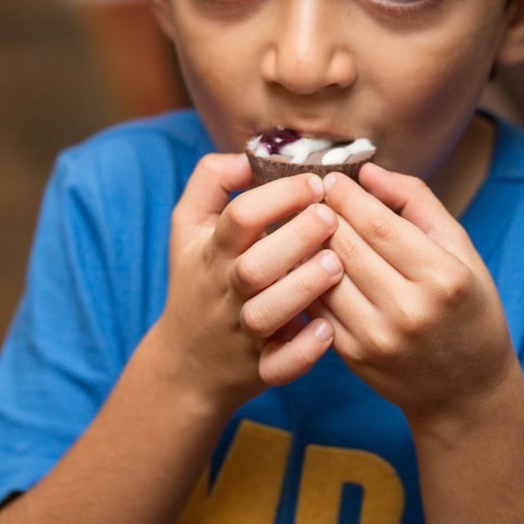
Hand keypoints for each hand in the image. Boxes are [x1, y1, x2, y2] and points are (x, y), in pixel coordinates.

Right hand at [154, 154, 342, 415]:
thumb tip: (247, 156)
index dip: (276, 196)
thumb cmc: (199, 280)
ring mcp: (243, 331)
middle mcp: (227, 290)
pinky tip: (325, 331)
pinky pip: (279, 366)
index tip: (314, 182)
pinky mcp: (259, 367)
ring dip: (302, 289)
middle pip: (254, 266)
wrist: (187, 362)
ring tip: (336, 264)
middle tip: (331, 217)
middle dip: (294, 239)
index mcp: (212, 251)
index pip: (239, 218)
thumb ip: (210, 180)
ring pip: (268, 314)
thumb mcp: (188, 225)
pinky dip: (301, 353)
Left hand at [316, 163, 516, 431]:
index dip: (347, 196)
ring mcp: (377, 337)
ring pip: (322, 274)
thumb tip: (366, 172)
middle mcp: (409, 310)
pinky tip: (302, 258)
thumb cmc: (467, 308)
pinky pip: (315, 304)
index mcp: (442, 278)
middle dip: (321, 213)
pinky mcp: (353, 355)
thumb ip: (416, 202)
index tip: (332, 178)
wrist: (466, 391)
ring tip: (301, 222)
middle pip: (345, 245)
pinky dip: (304, 276)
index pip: (377, 223)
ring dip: (305, 243)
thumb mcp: (460, 249)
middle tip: (309, 193)